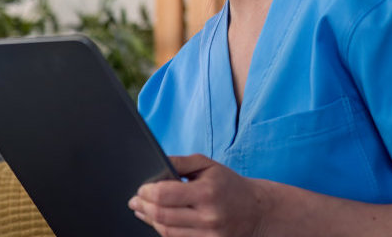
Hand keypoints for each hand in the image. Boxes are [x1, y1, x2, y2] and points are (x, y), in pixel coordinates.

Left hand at [128, 154, 275, 236]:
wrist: (257, 211)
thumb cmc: (229, 185)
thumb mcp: (208, 165)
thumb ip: (180, 162)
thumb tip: (156, 163)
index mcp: (207, 193)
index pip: (165, 195)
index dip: (146, 192)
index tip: (140, 189)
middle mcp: (208, 217)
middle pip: (162, 216)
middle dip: (143, 207)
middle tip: (134, 201)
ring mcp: (209, 235)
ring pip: (167, 231)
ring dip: (149, 220)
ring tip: (142, 210)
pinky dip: (163, 230)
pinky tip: (158, 221)